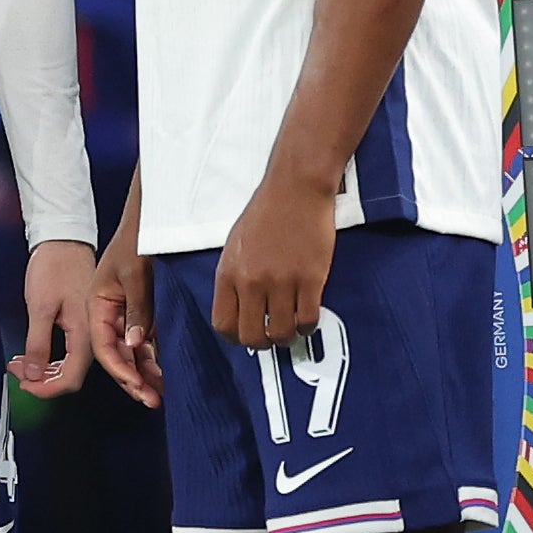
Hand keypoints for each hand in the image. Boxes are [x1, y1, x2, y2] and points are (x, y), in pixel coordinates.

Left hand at [15, 238, 95, 394]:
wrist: (64, 240)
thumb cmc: (55, 266)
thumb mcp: (40, 307)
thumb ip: (37, 344)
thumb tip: (33, 374)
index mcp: (86, 334)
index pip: (70, 379)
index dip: (45, 389)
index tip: (25, 385)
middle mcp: (92, 336)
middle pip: (71, 375)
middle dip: (42, 380)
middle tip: (18, 372)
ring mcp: (89, 330)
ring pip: (70, 365)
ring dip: (44, 369)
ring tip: (21, 363)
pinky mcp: (83, 323)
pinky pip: (70, 351)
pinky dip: (51, 357)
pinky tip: (36, 352)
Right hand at [90, 200, 158, 405]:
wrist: (145, 218)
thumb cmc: (134, 240)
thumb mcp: (134, 273)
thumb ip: (136, 309)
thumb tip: (136, 344)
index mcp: (96, 305)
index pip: (105, 347)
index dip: (120, 370)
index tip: (138, 386)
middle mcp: (107, 314)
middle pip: (117, 356)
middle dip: (133, 380)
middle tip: (153, 399)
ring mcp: (123, 314)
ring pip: (131, 352)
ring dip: (144, 373)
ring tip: (162, 392)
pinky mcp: (138, 312)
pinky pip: (143, 341)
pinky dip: (152, 357)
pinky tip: (164, 372)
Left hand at [209, 173, 335, 352]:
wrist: (295, 189)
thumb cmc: (266, 213)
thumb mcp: (235, 245)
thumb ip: (234, 278)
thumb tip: (239, 309)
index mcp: (229, 273)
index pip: (223, 324)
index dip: (235, 337)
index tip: (246, 334)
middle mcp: (252, 282)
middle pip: (252, 336)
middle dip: (262, 343)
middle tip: (272, 335)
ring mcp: (281, 282)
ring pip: (282, 333)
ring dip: (287, 338)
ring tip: (292, 329)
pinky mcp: (310, 279)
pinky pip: (307, 319)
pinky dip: (308, 326)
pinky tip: (307, 318)